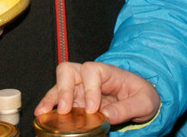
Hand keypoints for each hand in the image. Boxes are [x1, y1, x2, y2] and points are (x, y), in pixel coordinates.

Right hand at [35, 62, 159, 126]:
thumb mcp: (144, 102)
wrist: (140, 100)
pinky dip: (49, 105)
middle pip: (69, 70)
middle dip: (64, 89)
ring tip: (43, 112)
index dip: (90, 89)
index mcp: (108, 72)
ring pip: (59, 84)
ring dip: (51, 97)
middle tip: (65, 109)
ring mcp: (80, 89)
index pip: (92, 71)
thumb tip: (108, 115)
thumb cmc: (142, 95)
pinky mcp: (76, 102)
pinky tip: (42, 115)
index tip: (93, 109)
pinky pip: (58, 100)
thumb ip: (128, 108)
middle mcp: (90, 77)